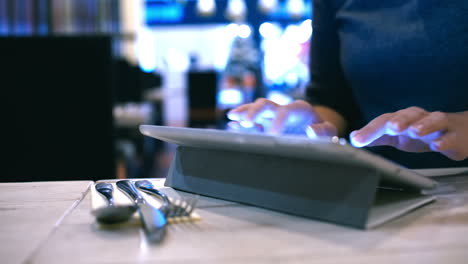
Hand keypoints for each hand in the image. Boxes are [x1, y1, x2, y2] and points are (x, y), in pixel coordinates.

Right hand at [227, 98, 336, 135]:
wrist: (318, 133)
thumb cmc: (323, 132)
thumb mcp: (329, 131)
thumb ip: (323, 131)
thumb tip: (310, 130)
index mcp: (299, 109)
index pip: (285, 111)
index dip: (278, 122)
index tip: (274, 135)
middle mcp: (282, 109)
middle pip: (266, 104)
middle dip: (255, 110)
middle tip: (247, 121)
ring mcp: (272, 117)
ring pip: (255, 110)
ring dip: (243, 112)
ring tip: (231, 116)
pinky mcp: (265, 125)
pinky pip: (251, 122)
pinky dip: (241, 123)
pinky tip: (232, 125)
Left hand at [350, 107, 467, 160]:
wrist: (458, 132)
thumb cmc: (423, 134)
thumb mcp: (397, 137)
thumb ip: (376, 137)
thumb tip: (353, 138)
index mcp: (402, 118)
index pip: (384, 120)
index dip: (370, 130)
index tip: (357, 140)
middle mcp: (420, 118)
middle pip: (409, 115)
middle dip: (399, 120)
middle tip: (391, 127)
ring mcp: (439, 125)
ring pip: (433, 120)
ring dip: (424, 125)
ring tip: (415, 131)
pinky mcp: (455, 135)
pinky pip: (451, 136)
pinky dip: (444, 140)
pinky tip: (437, 145)